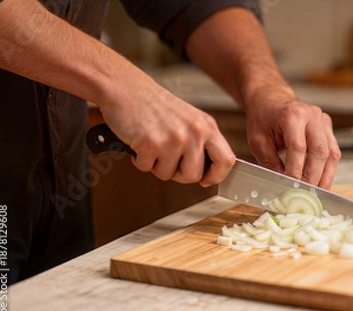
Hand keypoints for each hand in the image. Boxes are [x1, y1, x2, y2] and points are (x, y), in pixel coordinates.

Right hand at [100, 81, 234, 186]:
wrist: (126, 88)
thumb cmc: (155, 106)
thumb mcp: (189, 119)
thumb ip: (201, 142)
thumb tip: (209, 173)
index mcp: (207, 126)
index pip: (226, 160)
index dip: (216, 176)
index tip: (205, 180)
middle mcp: (195, 132)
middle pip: (194, 176)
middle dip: (178, 174)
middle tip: (167, 160)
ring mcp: (174, 138)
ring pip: (168, 175)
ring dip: (156, 165)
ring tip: (152, 145)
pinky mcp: (152, 143)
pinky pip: (146, 168)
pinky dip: (139, 160)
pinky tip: (139, 142)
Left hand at [245, 90, 340, 188]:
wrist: (271, 99)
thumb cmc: (263, 119)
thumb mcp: (258, 141)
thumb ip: (269, 162)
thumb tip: (281, 185)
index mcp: (292, 114)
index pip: (298, 148)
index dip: (296, 170)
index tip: (291, 188)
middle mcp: (311, 115)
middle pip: (319, 151)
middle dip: (313, 176)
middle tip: (306, 195)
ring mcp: (322, 120)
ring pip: (331, 152)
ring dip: (325, 176)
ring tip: (318, 193)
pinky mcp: (328, 127)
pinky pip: (333, 151)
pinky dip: (328, 169)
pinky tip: (322, 182)